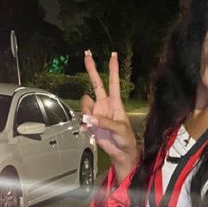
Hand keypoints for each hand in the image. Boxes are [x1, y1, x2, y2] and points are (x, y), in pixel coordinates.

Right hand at [81, 51, 138, 181]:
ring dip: (87, 110)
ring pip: (85, 102)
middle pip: (96, 83)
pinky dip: (84, 122)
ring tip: (94, 123)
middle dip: (92, 69)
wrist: (121, 152)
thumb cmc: (126, 139)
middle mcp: (105, 104)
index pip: (113, 82)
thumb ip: (104, 122)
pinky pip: (82, 116)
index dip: (113, 69)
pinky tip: (88, 129)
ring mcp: (96, 112)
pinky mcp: (90, 122)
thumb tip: (89, 118)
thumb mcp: (119, 129)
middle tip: (87, 54)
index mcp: (115, 103)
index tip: (113, 55)